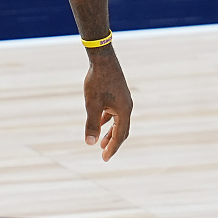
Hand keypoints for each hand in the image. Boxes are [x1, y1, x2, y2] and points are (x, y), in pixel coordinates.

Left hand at [83, 46, 131, 161]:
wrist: (103, 59)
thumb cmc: (97, 81)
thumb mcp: (92, 104)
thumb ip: (91, 124)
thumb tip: (90, 143)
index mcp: (124, 112)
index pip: (119, 136)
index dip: (112, 148)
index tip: (105, 159)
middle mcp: (127, 107)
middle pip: (122, 131)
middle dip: (113, 143)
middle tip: (104, 154)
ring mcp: (124, 100)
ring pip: (119, 122)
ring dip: (111, 132)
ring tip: (101, 142)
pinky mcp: (118, 94)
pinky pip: (115, 113)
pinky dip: (108, 120)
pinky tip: (100, 122)